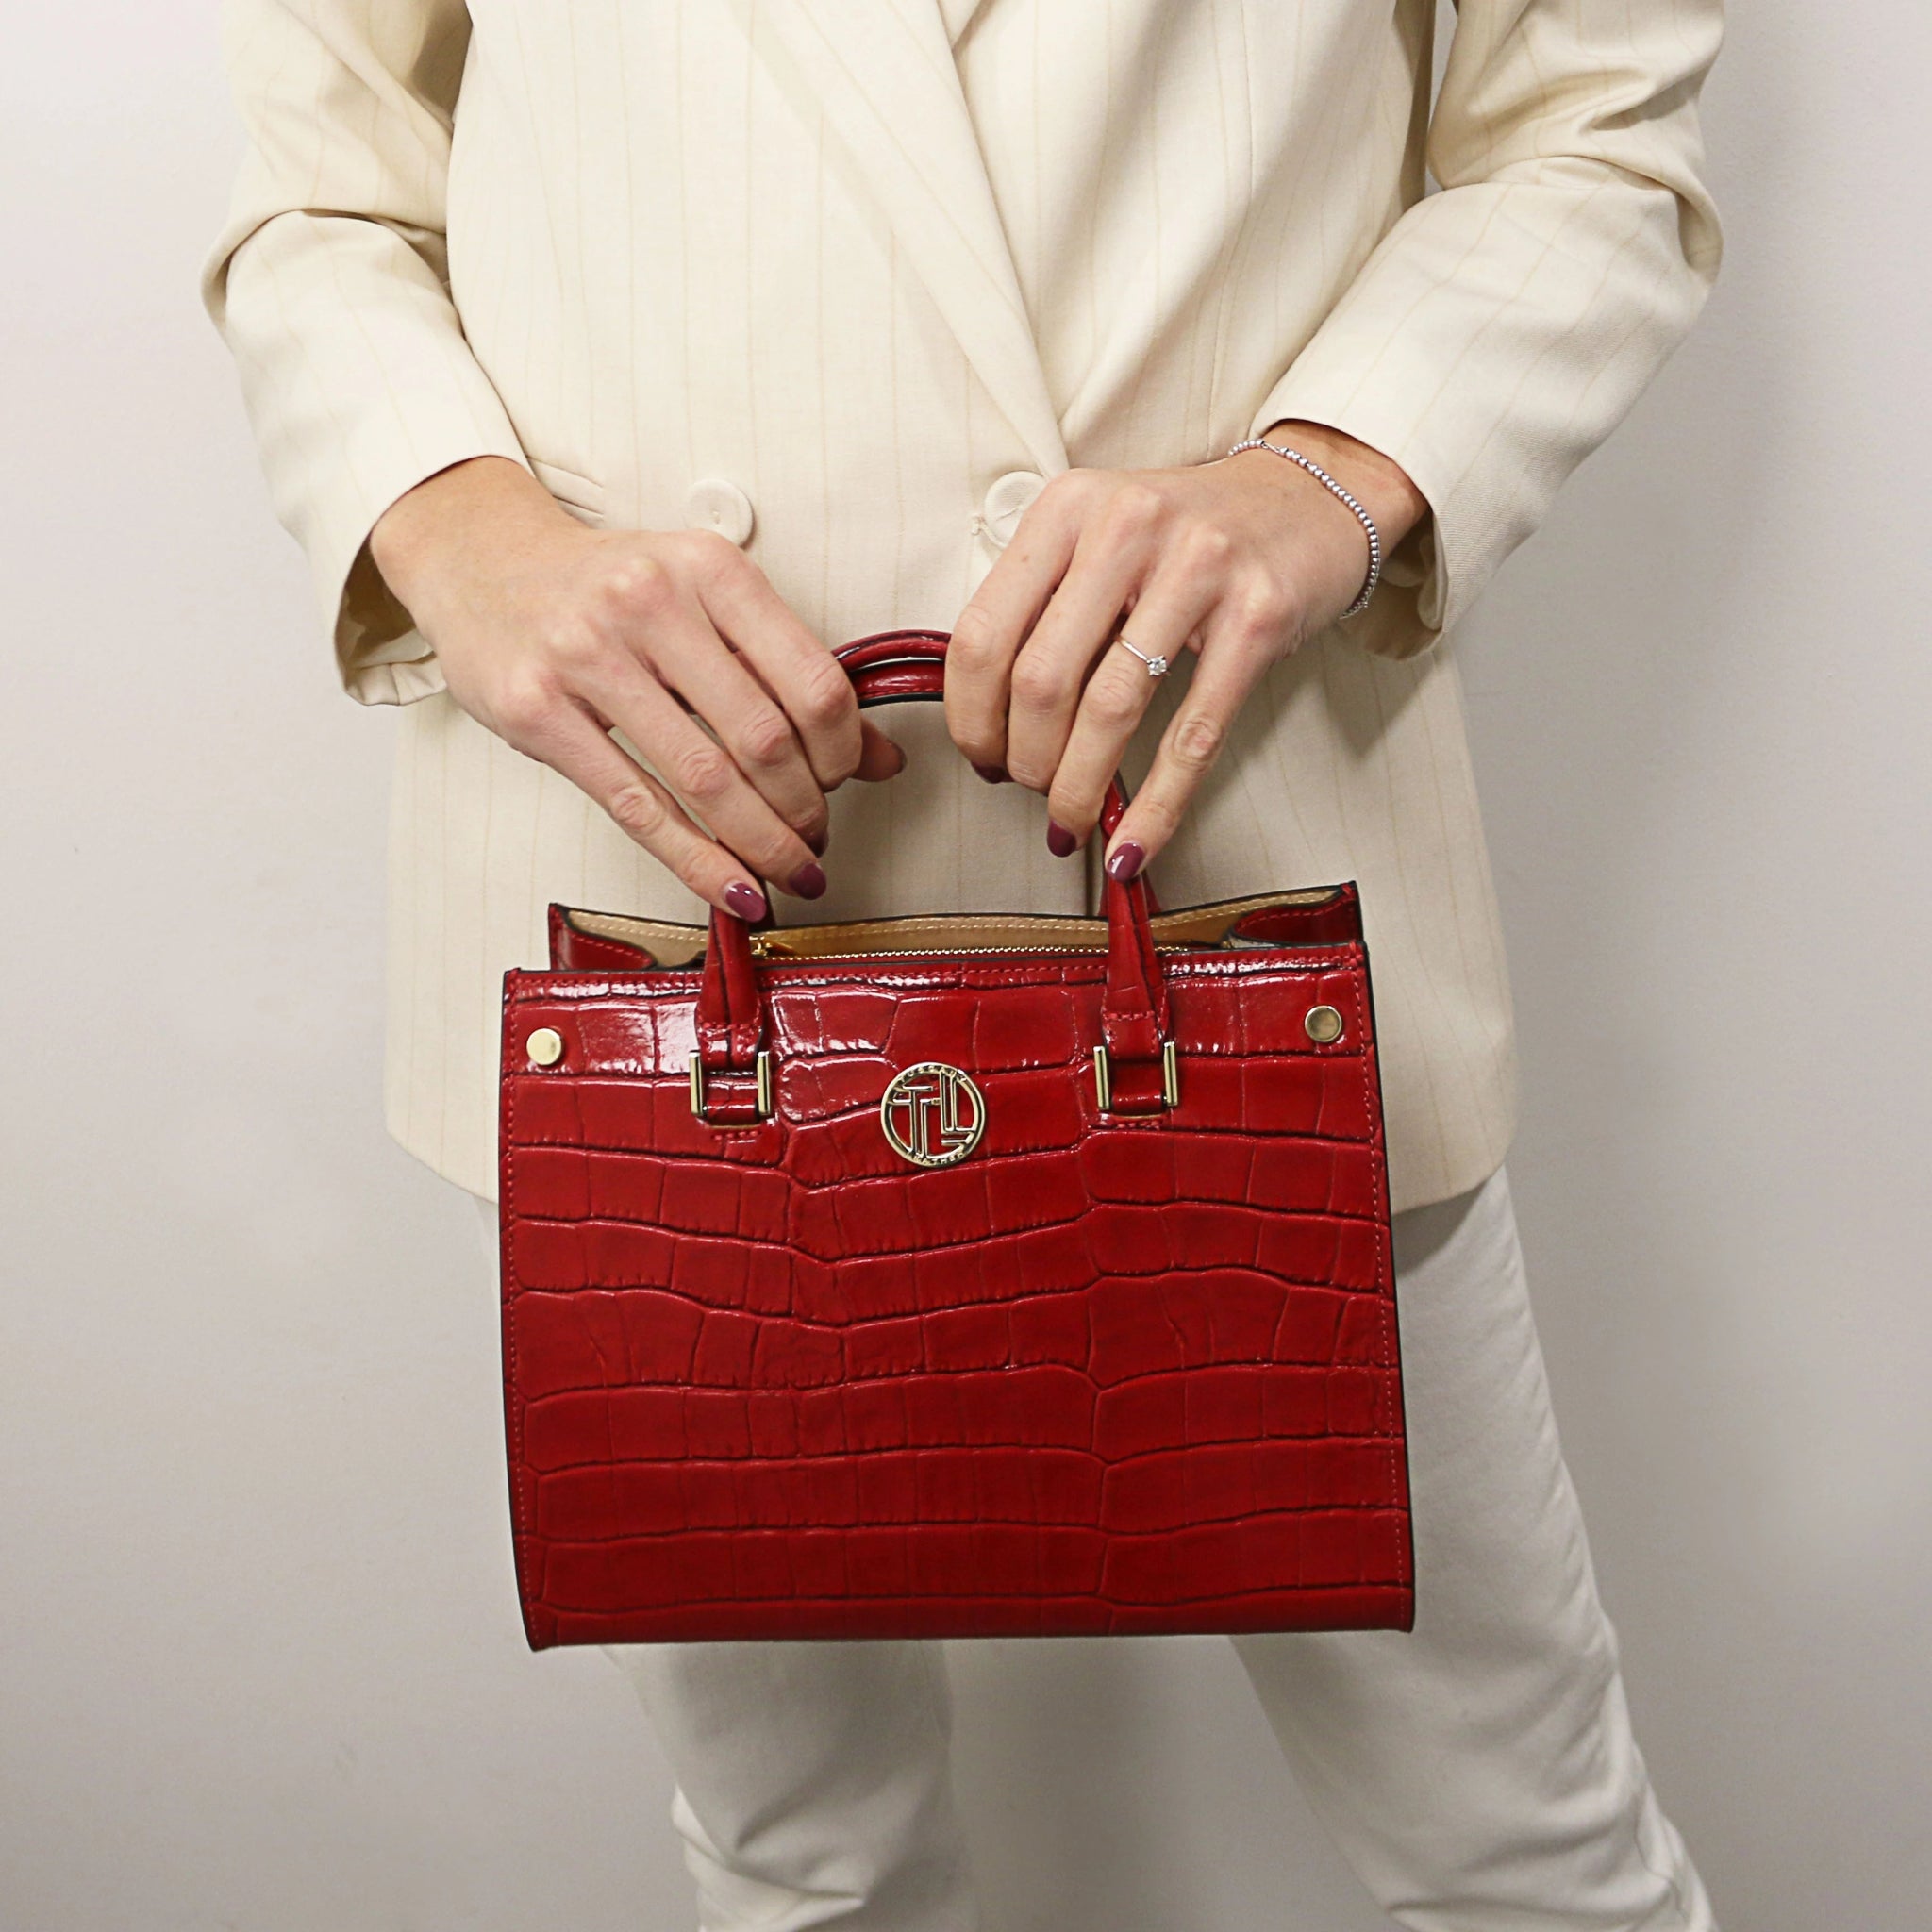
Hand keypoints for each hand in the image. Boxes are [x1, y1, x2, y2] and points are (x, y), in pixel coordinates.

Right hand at [369, 456, 905, 918]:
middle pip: (765, 740)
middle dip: (807, 812)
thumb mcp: (705, 601)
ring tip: (790, 875)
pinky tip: (735, 889)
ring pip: (706, 781)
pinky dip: (698, 862)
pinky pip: (638, 808)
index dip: (845, 754)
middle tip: (817, 842)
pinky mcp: (537, 711)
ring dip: (763, 846)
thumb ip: (789, 670)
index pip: (813, 682)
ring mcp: (587, 657)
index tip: (847, 784)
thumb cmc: (608, 587)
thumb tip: (884, 759)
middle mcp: (651, 604)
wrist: (482, 557)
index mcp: (710, 570)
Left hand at [944, 421, 1426, 880]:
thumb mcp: (1100, 536)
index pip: (982, 633)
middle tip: (1027, 788)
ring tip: (1071, 820)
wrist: (1309, 496)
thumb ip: (1042, 603)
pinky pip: (1193, 736)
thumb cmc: (1190, 532)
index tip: (980, 755)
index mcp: (1067, 507)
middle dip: (1022, 760)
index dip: (969, 716)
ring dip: (1078, 789)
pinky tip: (1133, 845)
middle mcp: (1127, 527)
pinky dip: (1156, 806)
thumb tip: (987, 716)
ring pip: (1109, 710)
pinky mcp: (1257, 617)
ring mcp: (1199, 568)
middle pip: (1039, 680)